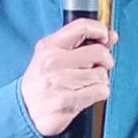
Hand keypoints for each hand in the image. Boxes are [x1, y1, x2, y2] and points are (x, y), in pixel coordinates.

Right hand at [18, 18, 117, 137]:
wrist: (25, 110)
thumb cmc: (41, 82)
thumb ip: (82, 44)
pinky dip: (99, 93)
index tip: (105, 38)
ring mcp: (60, 82)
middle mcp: (53, 62)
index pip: (82, 27)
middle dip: (105, 61)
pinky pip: (101, 91)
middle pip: (99, 52)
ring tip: (85, 84)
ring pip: (102, 74)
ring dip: (100, 80)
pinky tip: (85, 94)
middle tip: (97, 67)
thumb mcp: (53, 56)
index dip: (100, 30)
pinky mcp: (67, 101)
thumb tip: (112, 35)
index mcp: (49, 46)